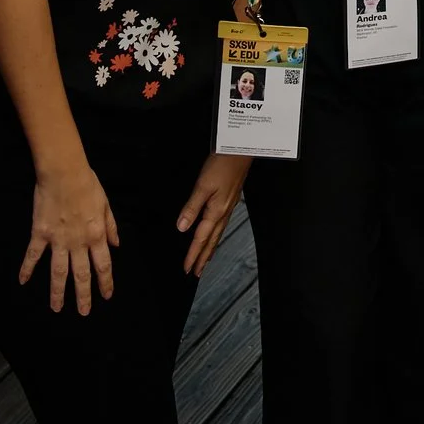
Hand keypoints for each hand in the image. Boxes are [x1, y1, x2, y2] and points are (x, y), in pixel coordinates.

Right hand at [21, 163, 120, 313]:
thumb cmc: (88, 185)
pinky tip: (22, 281)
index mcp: (96, 235)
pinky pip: (33, 255)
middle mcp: (78, 242)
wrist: (64, 172)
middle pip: (81, 275)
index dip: (105, 283)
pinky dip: (27, 269)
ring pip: (58, 272)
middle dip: (83, 296)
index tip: (106, 297)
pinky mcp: (40, 233)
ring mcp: (58, 240)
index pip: (103, 266)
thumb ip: (111, 227)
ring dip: (57, 292)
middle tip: (83, 313)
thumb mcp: (106, 205)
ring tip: (56, 308)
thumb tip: (116, 245)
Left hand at [176, 153, 249, 275]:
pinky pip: (221, 226)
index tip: (187, 268)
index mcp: (216, 211)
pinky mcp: (230, 201)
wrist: (241, 151)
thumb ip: (191, 207)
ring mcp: (228, 207)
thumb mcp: (202, 185)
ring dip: (210, 249)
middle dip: (203, 258)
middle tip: (196, 273)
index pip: (201, 238)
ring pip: (218, 235)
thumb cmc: (222, 165)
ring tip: (205, 261)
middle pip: (212, 241)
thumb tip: (182, 227)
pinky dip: (216, 236)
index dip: (193, 255)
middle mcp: (223, 212)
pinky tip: (214, 235)